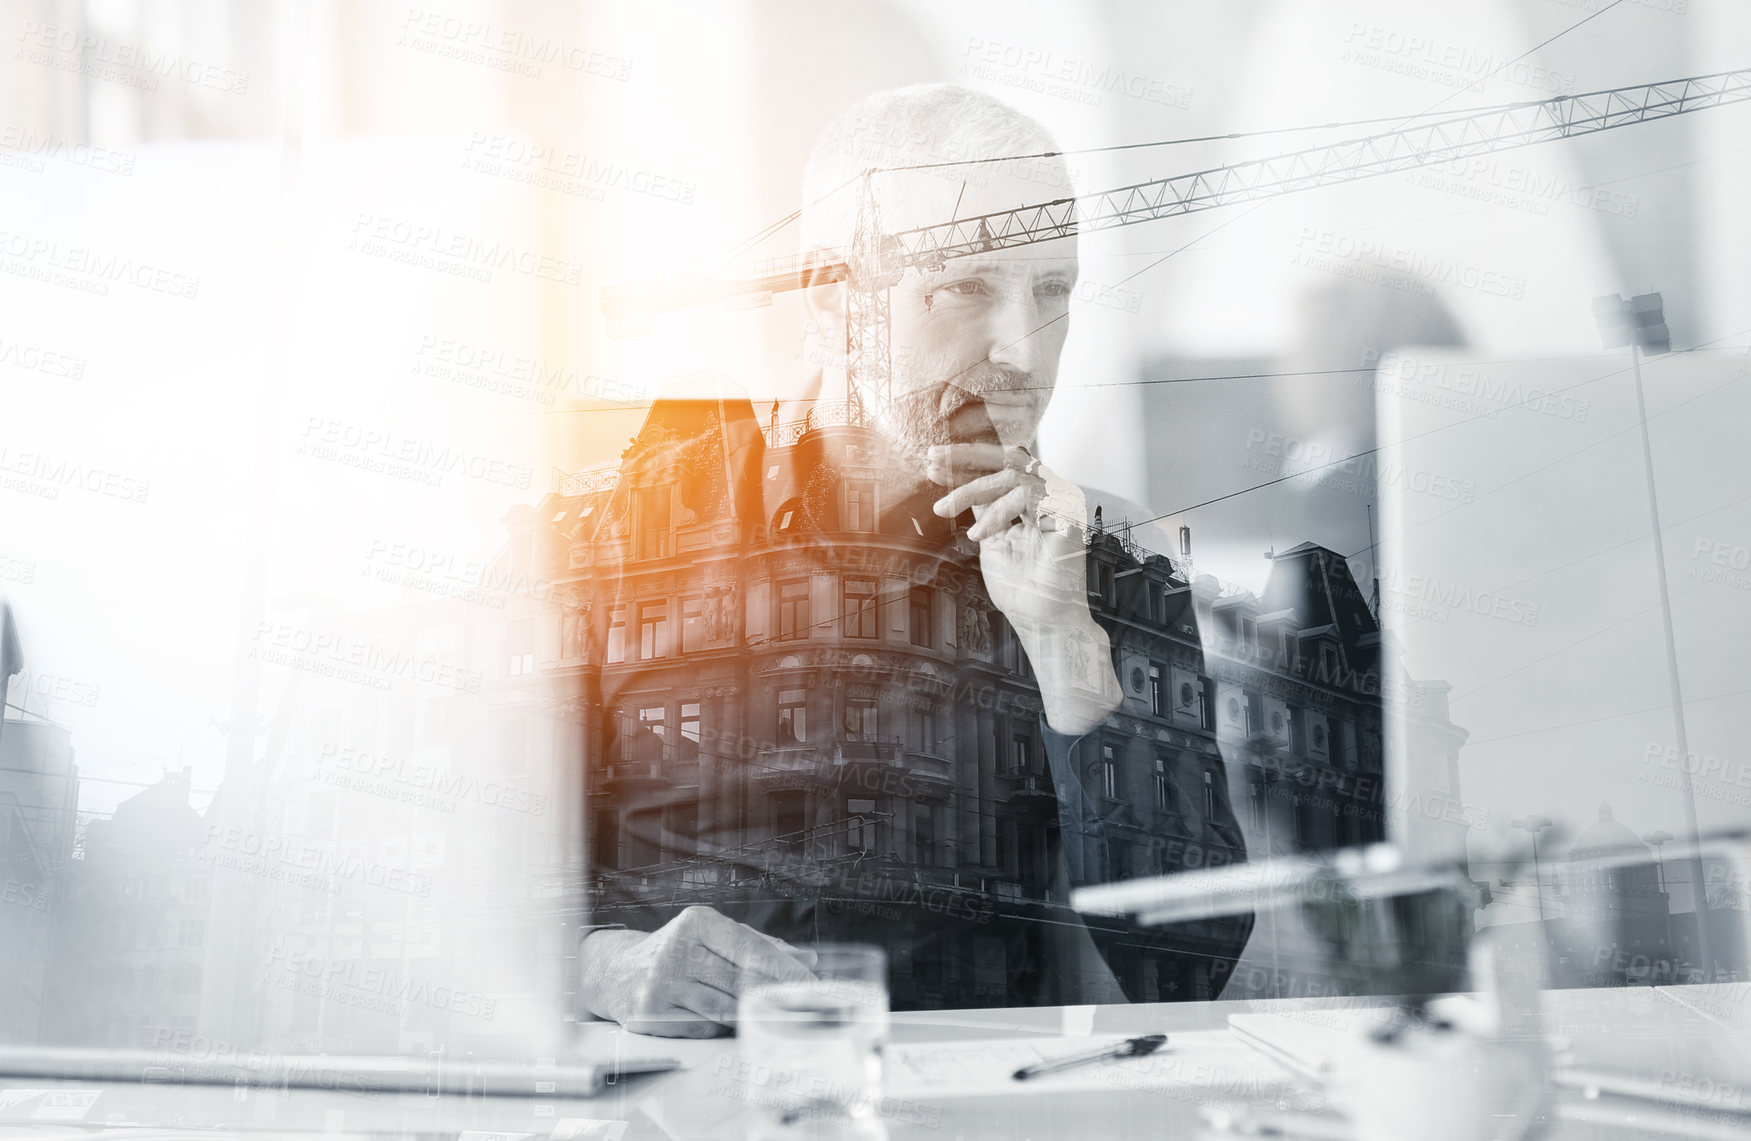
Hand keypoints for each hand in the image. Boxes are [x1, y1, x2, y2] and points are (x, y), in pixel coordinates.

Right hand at [578, 907, 812, 1037]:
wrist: (616, 972)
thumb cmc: (677, 952)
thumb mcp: (712, 937)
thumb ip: (758, 946)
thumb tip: (806, 960)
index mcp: (697, 922)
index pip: (751, 948)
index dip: (785, 969)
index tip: (810, 983)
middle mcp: (677, 950)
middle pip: (742, 981)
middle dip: (772, 995)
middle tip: (796, 1005)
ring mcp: (662, 985)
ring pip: (725, 1008)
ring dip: (747, 1013)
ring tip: (762, 1013)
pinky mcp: (651, 1015)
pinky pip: (703, 1027)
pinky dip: (719, 1027)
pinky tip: (723, 1020)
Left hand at [929, 443, 1121, 734]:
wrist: (1042, 620)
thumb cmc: (1021, 588)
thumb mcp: (991, 538)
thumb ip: (983, 508)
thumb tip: (963, 483)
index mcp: (1034, 498)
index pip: (1001, 466)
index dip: (966, 461)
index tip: (932, 462)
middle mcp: (1051, 494)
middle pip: (1008, 458)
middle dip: (965, 457)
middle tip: (932, 460)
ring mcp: (1062, 501)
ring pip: (1010, 474)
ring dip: (971, 490)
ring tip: (945, 510)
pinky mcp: (1067, 513)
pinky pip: (1025, 495)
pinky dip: (996, 512)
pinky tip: (979, 535)